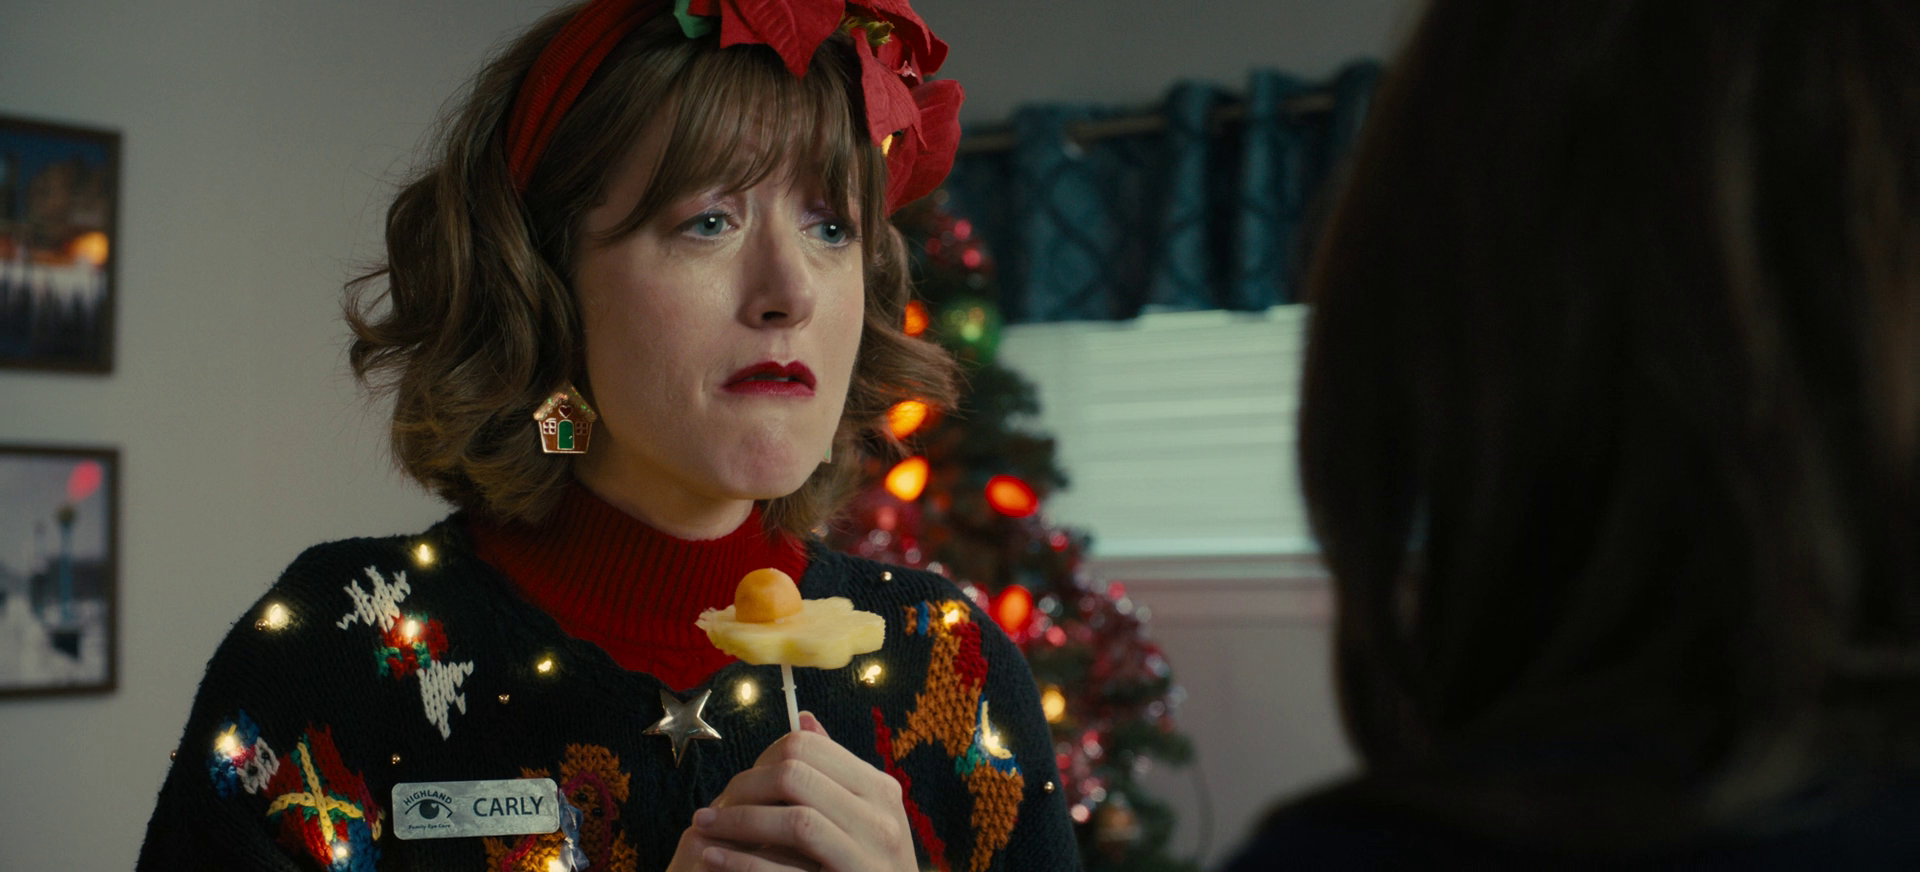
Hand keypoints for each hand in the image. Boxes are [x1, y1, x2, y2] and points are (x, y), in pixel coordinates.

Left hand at [691, 711, 915, 871]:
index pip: (808, 747)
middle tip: (714, 807)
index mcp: (880, 789)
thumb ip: (834, 771)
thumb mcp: (865, 814)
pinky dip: (741, 861)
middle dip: (744, 788)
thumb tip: (802, 719)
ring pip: (794, 820)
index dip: (762, 758)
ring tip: (705, 827)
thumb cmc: (870, 866)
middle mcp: (880, 819)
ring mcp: (868, 857)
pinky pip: (785, 870)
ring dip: (738, 821)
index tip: (740, 783)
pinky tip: (714, 858)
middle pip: (796, 776)